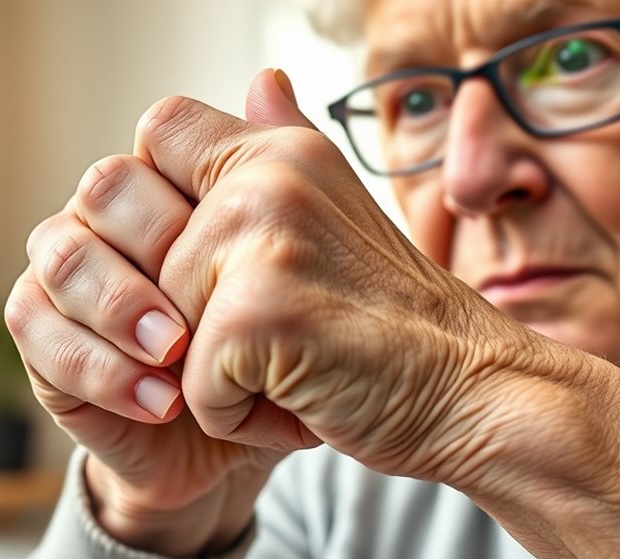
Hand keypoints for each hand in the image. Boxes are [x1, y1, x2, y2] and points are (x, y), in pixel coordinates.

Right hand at [4, 74, 309, 555]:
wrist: (242, 440)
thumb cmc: (269, 347)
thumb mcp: (292, 269)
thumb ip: (277, 176)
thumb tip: (272, 77)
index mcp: (169, 192)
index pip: (154, 142)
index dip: (186, 179)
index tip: (236, 232)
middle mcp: (111, 225)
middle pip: (102, 190)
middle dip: (153, 243)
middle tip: (204, 301)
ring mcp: (71, 284)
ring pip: (62, 259)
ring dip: (122, 306)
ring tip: (179, 354)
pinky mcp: (45, 348)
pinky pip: (41, 338)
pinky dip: (103, 369)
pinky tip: (163, 401)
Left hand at [142, 70, 619, 558]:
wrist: (472, 390)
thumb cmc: (398, 323)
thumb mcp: (337, 216)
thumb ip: (281, 148)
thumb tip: (263, 78)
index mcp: (279, 151)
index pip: (159, 133)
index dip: (162, 209)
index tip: (229, 264)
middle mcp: (266, 178)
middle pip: (147, 262)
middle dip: (201, 322)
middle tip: (294, 330)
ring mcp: (258, 239)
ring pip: (164, 330)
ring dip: (222, 374)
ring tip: (302, 363)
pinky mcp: (253, 313)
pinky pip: (192, 390)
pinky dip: (240, 418)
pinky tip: (307, 398)